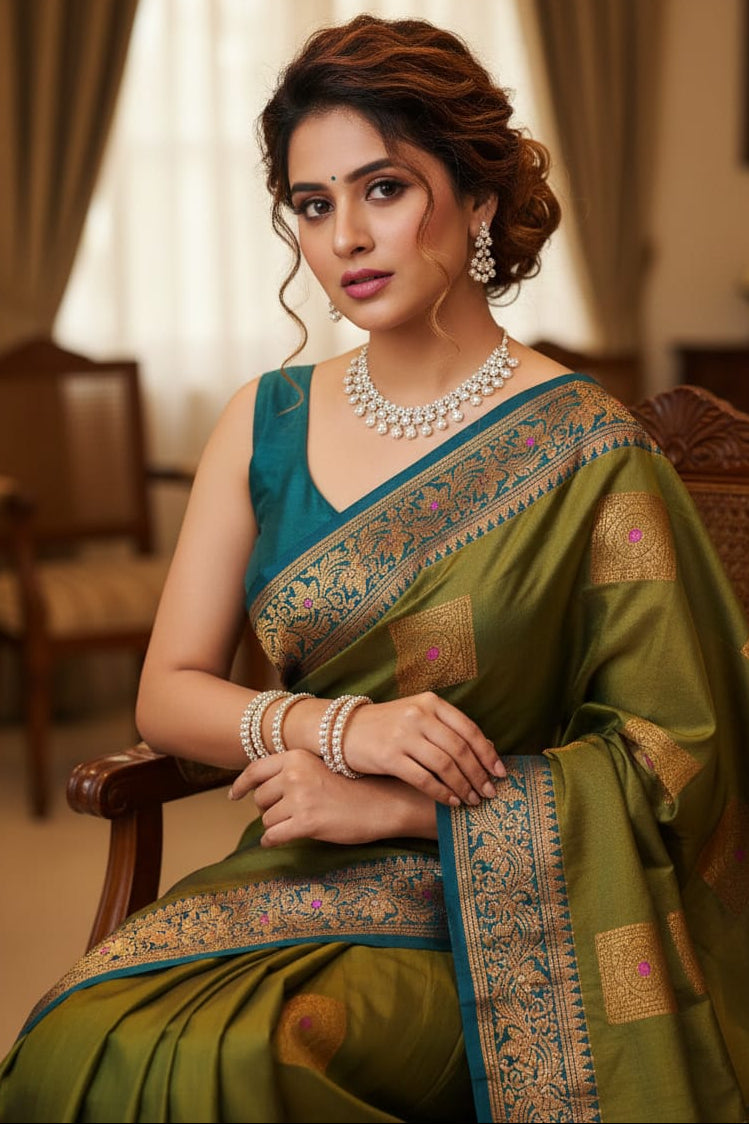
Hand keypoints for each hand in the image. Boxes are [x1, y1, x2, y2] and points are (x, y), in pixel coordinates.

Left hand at [229, 749, 432, 846]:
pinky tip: (280, 841)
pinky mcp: (306, 823)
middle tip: (288, 813)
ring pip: (266, 820)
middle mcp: (294, 774)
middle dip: (268, 809)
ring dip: (277, 826)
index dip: (241, 785)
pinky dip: (273, 841)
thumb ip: (292, 771)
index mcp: (296, 756)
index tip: (233, 795)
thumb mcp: (319, 767)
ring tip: (299, 823)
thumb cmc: (353, 787)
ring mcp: (299, 798)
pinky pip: (273, 837)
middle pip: (259, 798)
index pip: (255, 770)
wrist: (382, 802)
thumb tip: (260, 789)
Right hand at [342, 692, 504, 806]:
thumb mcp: (417, 715)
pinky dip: (442, 793)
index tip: (500, 773)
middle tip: (489, 793)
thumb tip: (485, 750)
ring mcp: (403, 735)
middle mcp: (418, 715)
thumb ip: (447, 728)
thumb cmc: (387, 725)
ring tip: (472, 800)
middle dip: (479, 774)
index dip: (488, 753)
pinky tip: (451, 802)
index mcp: (430, 702)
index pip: (469, 729)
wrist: (343, 730)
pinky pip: (424, 779)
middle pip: (460, 749)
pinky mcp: (389, 756)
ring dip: (463, 786)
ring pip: (445, 765)